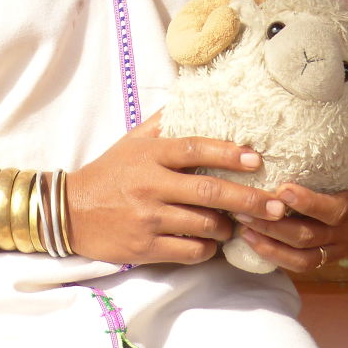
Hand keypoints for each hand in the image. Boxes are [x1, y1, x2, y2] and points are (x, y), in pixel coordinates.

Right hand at [66, 112, 287, 266]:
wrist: (70, 212)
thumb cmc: (109, 173)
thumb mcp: (131, 141)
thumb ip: (163, 123)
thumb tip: (193, 97)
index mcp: (149, 155)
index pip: (194, 149)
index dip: (227, 152)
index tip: (255, 158)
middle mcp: (150, 185)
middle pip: (209, 191)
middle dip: (248, 199)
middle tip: (277, 204)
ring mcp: (148, 218)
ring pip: (205, 224)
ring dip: (228, 226)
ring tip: (237, 223)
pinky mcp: (146, 246)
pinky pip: (190, 250)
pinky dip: (208, 248)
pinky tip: (211, 242)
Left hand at [230, 141, 347, 273]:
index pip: (331, 210)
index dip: (307, 203)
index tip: (282, 188)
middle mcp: (344, 231)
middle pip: (307, 235)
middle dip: (274, 224)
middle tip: (244, 208)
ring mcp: (334, 247)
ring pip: (300, 254)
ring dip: (269, 243)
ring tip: (242, 227)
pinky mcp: (325, 256)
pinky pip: (301, 264)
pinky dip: (276, 257)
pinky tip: (252, 242)